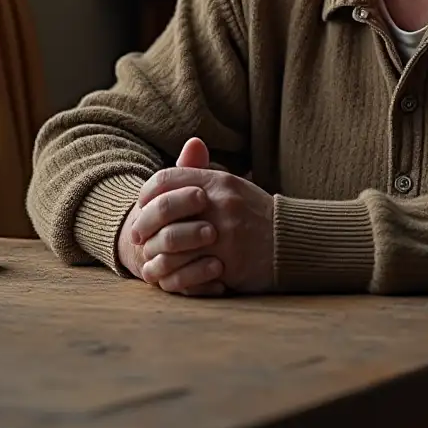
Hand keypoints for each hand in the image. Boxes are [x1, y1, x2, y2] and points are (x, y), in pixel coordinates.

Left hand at [133, 137, 274, 294]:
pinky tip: (167, 276)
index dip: (147, 193)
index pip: (167, 178)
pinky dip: (174, 274)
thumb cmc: (256, 214)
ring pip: (172, 241)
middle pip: (164, 208)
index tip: (140, 207)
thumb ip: (204, 173)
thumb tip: (185, 150)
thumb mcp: (232, 186)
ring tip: (149, 259)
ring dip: (155, 253)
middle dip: (144, 224)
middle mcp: (220, 202)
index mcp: (219, 181)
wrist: (291, 242)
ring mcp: (225, 231)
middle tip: (136, 237)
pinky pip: (190, 268)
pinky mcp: (230, 259)